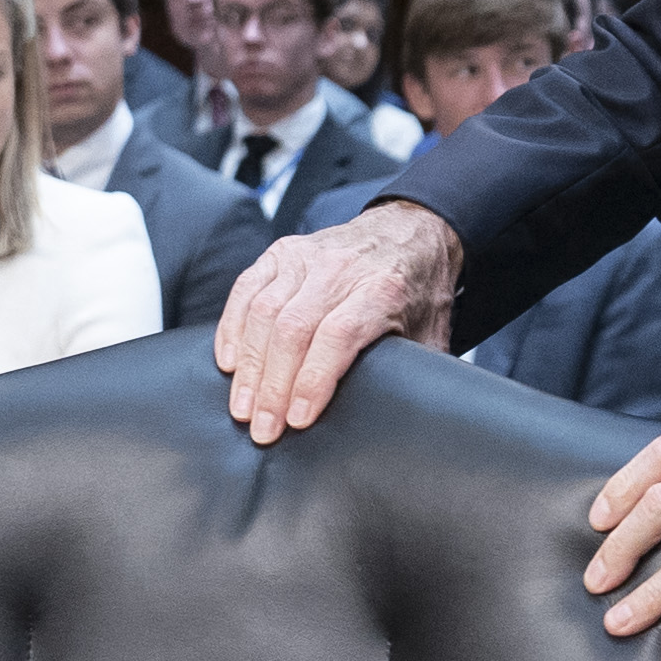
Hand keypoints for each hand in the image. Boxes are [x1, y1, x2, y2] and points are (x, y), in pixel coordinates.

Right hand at [212, 202, 461, 442]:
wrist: (408, 232)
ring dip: (249, 366)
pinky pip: (245, 289)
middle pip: (293, 329)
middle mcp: (340, 269)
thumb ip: (416, 374)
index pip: (337, 336)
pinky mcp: (282, 252)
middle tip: (263, 429)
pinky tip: (229, 363)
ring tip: (243, 408)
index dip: (313, 381)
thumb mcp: (431, 333)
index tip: (298, 419)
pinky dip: (232, 328)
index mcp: (382, 289)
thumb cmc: (417, 293)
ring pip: (264, 312)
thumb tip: (404, 423)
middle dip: (273, 386)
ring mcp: (306, 256)